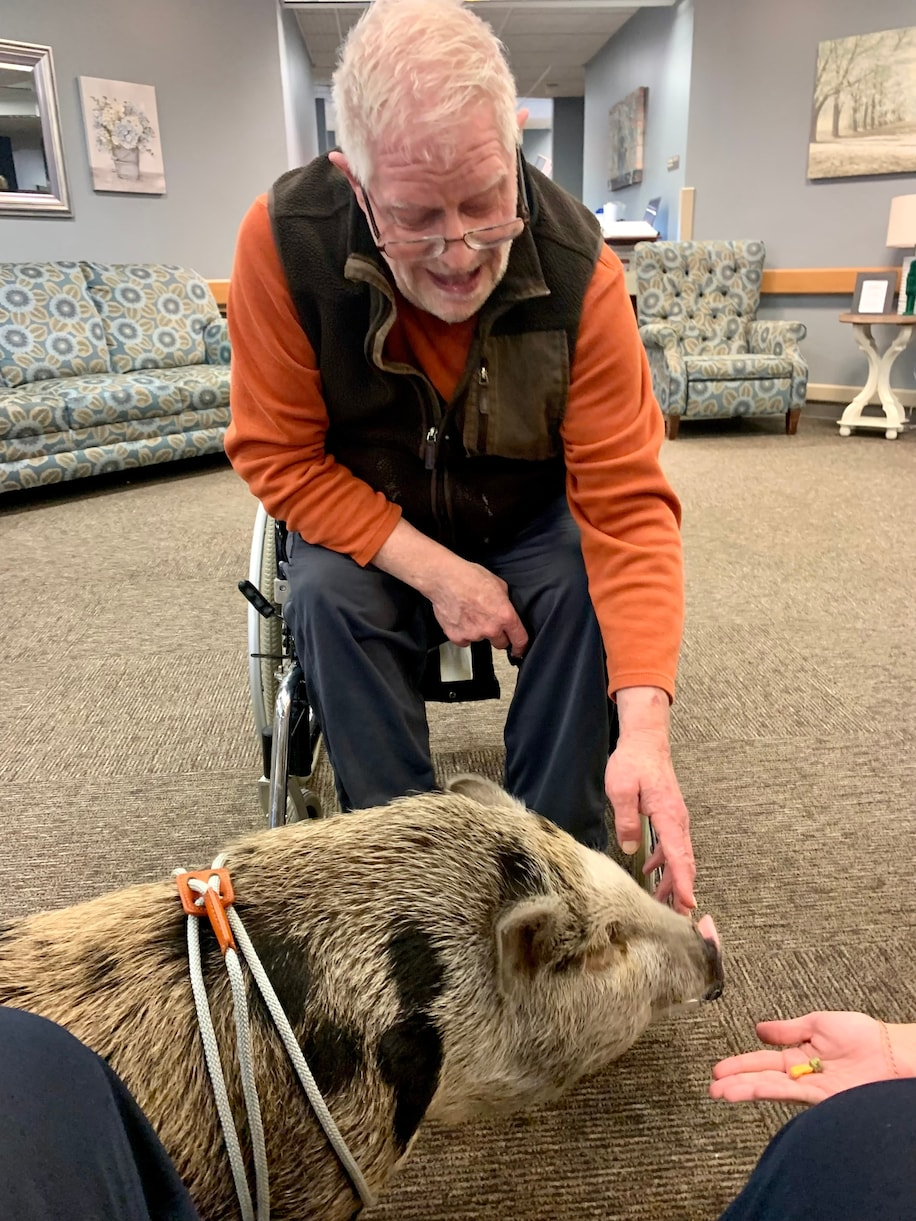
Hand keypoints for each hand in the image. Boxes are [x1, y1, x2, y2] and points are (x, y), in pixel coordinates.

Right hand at [370, 520, 527, 656]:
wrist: (445, 579)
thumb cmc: (470, 577)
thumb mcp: (499, 585)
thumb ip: (505, 602)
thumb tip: (506, 608)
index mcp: (505, 616)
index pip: (519, 640)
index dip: (521, 646)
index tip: (519, 649)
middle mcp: (491, 629)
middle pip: (500, 644)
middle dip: (498, 636)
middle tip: (489, 621)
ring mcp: (473, 635)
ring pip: (480, 639)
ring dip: (478, 631)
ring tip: (470, 613)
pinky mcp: (457, 637)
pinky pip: (464, 640)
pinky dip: (463, 632)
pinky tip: (460, 617)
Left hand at [606, 687, 694, 913]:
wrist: (646, 741)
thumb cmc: (633, 762)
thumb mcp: (621, 789)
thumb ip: (626, 819)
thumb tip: (631, 849)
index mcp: (668, 815)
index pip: (679, 856)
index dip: (682, 883)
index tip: (687, 905)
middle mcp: (678, 820)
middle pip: (684, 862)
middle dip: (682, 891)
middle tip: (679, 919)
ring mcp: (675, 819)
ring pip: (679, 856)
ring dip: (673, 880)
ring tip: (664, 905)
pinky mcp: (669, 817)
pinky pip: (672, 846)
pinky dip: (666, 863)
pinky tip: (651, 872)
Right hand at [710, 1012, 898, 1104]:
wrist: (890, 1052)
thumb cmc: (861, 1035)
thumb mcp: (818, 1024)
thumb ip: (788, 1030)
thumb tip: (759, 1030)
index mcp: (798, 1056)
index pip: (762, 1061)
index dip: (739, 1064)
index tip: (718, 1070)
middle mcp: (801, 1075)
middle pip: (762, 1079)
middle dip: (736, 1083)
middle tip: (712, 1088)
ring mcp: (810, 1088)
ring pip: (771, 1089)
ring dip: (745, 1090)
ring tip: (722, 1093)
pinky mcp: (823, 1098)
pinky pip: (790, 1093)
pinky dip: (769, 1090)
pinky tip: (752, 1089)